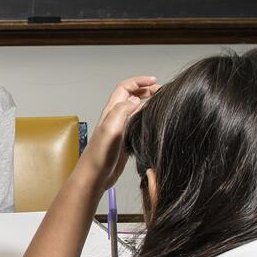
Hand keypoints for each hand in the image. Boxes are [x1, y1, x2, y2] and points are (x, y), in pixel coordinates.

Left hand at [83, 76, 160, 195]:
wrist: (95, 175)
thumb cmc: (99, 156)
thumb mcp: (111, 129)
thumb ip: (122, 111)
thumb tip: (135, 99)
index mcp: (112, 111)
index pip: (125, 88)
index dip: (139, 81)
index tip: (154, 80)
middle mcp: (115, 117)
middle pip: (131, 95)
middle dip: (146, 89)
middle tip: (161, 89)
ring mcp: (120, 128)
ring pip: (135, 108)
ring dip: (147, 101)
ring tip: (160, 101)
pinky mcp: (124, 139)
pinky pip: (136, 122)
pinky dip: (146, 116)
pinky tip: (153, 121)